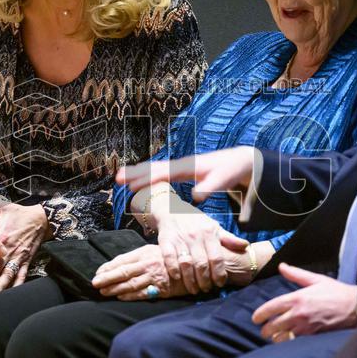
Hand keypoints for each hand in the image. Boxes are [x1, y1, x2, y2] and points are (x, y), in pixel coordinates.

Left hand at [0, 201, 49, 298]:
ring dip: (0, 288)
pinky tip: (10, 296)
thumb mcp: (1, 206)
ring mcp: (19, 257)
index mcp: (1, 237)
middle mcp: (9, 250)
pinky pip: (21, 276)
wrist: (41, 218)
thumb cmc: (19, 213)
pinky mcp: (27, 261)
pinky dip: (16, 287)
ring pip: (8, 275)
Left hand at [92, 244, 190, 300]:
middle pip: (122, 271)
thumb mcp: (156, 251)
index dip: (108, 267)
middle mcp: (148, 263)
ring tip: (103, 292)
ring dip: (114, 288)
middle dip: (106, 278)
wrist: (197, 266)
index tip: (98, 272)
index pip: (122, 260)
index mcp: (145, 252)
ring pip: (129, 283)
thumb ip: (140, 257)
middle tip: (94, 283)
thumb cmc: (174, 258)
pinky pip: (142, 293)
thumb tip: (121, 264)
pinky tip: (120, 297)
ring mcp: (154, 276)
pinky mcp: (161, 289)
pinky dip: (129, 296)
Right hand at [117, 146, 257, 202]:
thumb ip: (210, 187)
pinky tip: (140, 181)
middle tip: (117, 178)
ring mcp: (181, 166)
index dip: (147, 179)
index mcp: (188, 167)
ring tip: (120, 178)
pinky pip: (161, 172)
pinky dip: (148, 174)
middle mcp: (181, 164)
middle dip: (136, 172)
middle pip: (154, 167)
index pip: (163, 173)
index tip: (132, 186)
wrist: (238, 161)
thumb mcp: (223, 180)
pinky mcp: (182, 171)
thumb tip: (197, 196)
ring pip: (155, 168)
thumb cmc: (230, 171)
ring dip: (138, 172)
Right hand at [148, 194, 247, 293]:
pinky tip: (177, 278)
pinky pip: (169, 257)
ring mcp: (180, 238)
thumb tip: (246, 246)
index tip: (220, 284)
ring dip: (190, 279)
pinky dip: (173, 269)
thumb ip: (229, 238)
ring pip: (186, 263)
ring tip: (194, 289)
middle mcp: (195, 235)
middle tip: (206, 290)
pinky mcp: (165, 240)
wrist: (170, 208)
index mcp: (210, 232)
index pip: (217, 258)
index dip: (219, 273)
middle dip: (204, 281)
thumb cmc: (195, 221)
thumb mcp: (213, 226)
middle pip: (201, 263)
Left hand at [251, 263, 356, 340]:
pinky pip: (293, 342)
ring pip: (282, 337)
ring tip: (274, 335)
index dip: (260, 314)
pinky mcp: (312, 335)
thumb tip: (281, 266)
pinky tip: (286, 340)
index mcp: (297, 298)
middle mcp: (298, 314)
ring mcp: (305, 327)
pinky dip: (287, 342)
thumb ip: (296, 274)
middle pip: (273, 326)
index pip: (272, 308)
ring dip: (275, 337)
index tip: (255, 318)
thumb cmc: (335, 291)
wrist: (354, 307)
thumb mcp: (315, 279)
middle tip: (263, 329)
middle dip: (265, 329)